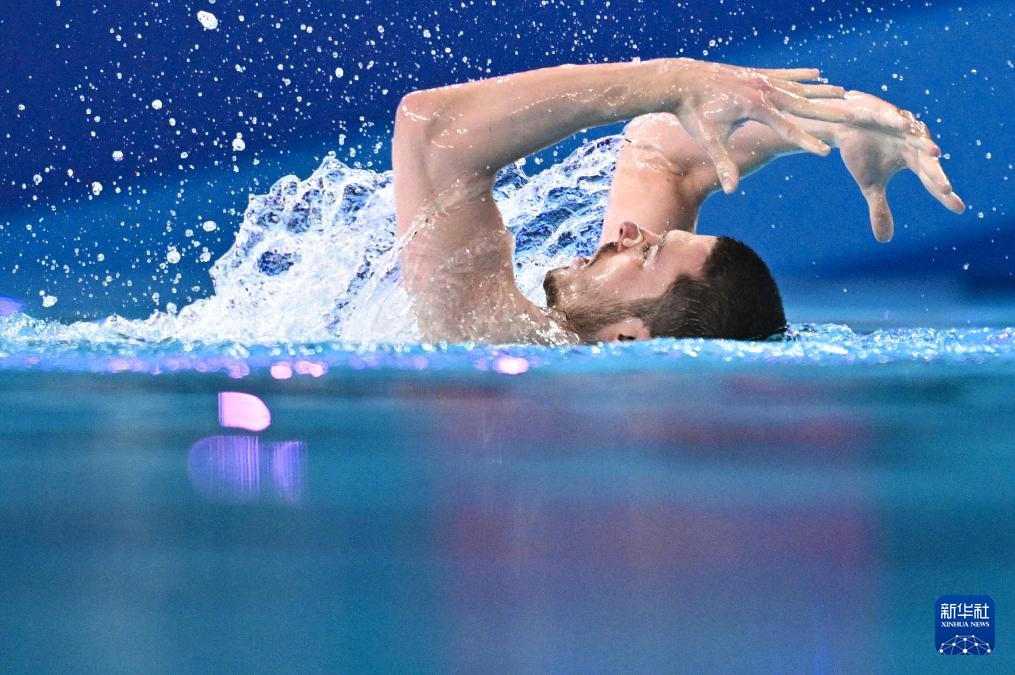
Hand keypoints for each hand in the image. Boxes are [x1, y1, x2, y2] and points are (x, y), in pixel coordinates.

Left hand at [668, 59, 851, 193]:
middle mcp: (763, 91)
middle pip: (802, 104)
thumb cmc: (694, 113)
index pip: (787, 129)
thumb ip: (723, 164)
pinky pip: (785, 75)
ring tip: (846, 94)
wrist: (682, 81)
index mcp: (755, 108)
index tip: (826, 151)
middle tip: (854, 115)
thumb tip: (731, 190)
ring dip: (822, 91)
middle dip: (828, 111)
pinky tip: (818, 74)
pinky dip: (802, 76)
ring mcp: (760, 80)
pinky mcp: (755, 74)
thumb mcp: (709, 140)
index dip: (807, 142)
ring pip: (798, 86)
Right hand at [822, 91, 964, 241]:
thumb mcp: (870, 186)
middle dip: (936, 174)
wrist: (844, 125)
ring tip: (934, 153)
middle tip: (945, 189)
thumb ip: (880, 209)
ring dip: (925, 144)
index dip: (943, 193)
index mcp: (911, 159)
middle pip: (927, 160)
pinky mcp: (883, 112)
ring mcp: (899, 127)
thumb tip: (885, 240)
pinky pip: (892, 117)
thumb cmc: (862, 154)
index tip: (959, 209)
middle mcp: (911, 143)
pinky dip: (898, 121)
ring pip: (916, 136)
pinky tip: (904, 127)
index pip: (931, 179)